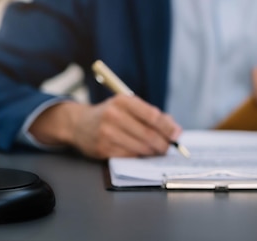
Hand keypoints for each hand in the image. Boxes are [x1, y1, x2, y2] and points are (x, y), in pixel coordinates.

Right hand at [29, 96, 181, 158]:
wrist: (79, 124)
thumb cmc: (111, 114)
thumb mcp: (128, 106)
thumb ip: (151, 114)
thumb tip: (175, 130)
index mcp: (123, 101)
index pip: (152, 115)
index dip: (167, 127)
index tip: (176, 135)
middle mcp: (114, 115)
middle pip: (148, 134)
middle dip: (163, 143)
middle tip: (169, 147)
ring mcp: (107, 133)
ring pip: (141, 147)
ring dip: (153, 152)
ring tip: (158, 151)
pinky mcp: (103, 149)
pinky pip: (130, 156)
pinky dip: (140, 156)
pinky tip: (142, 153)